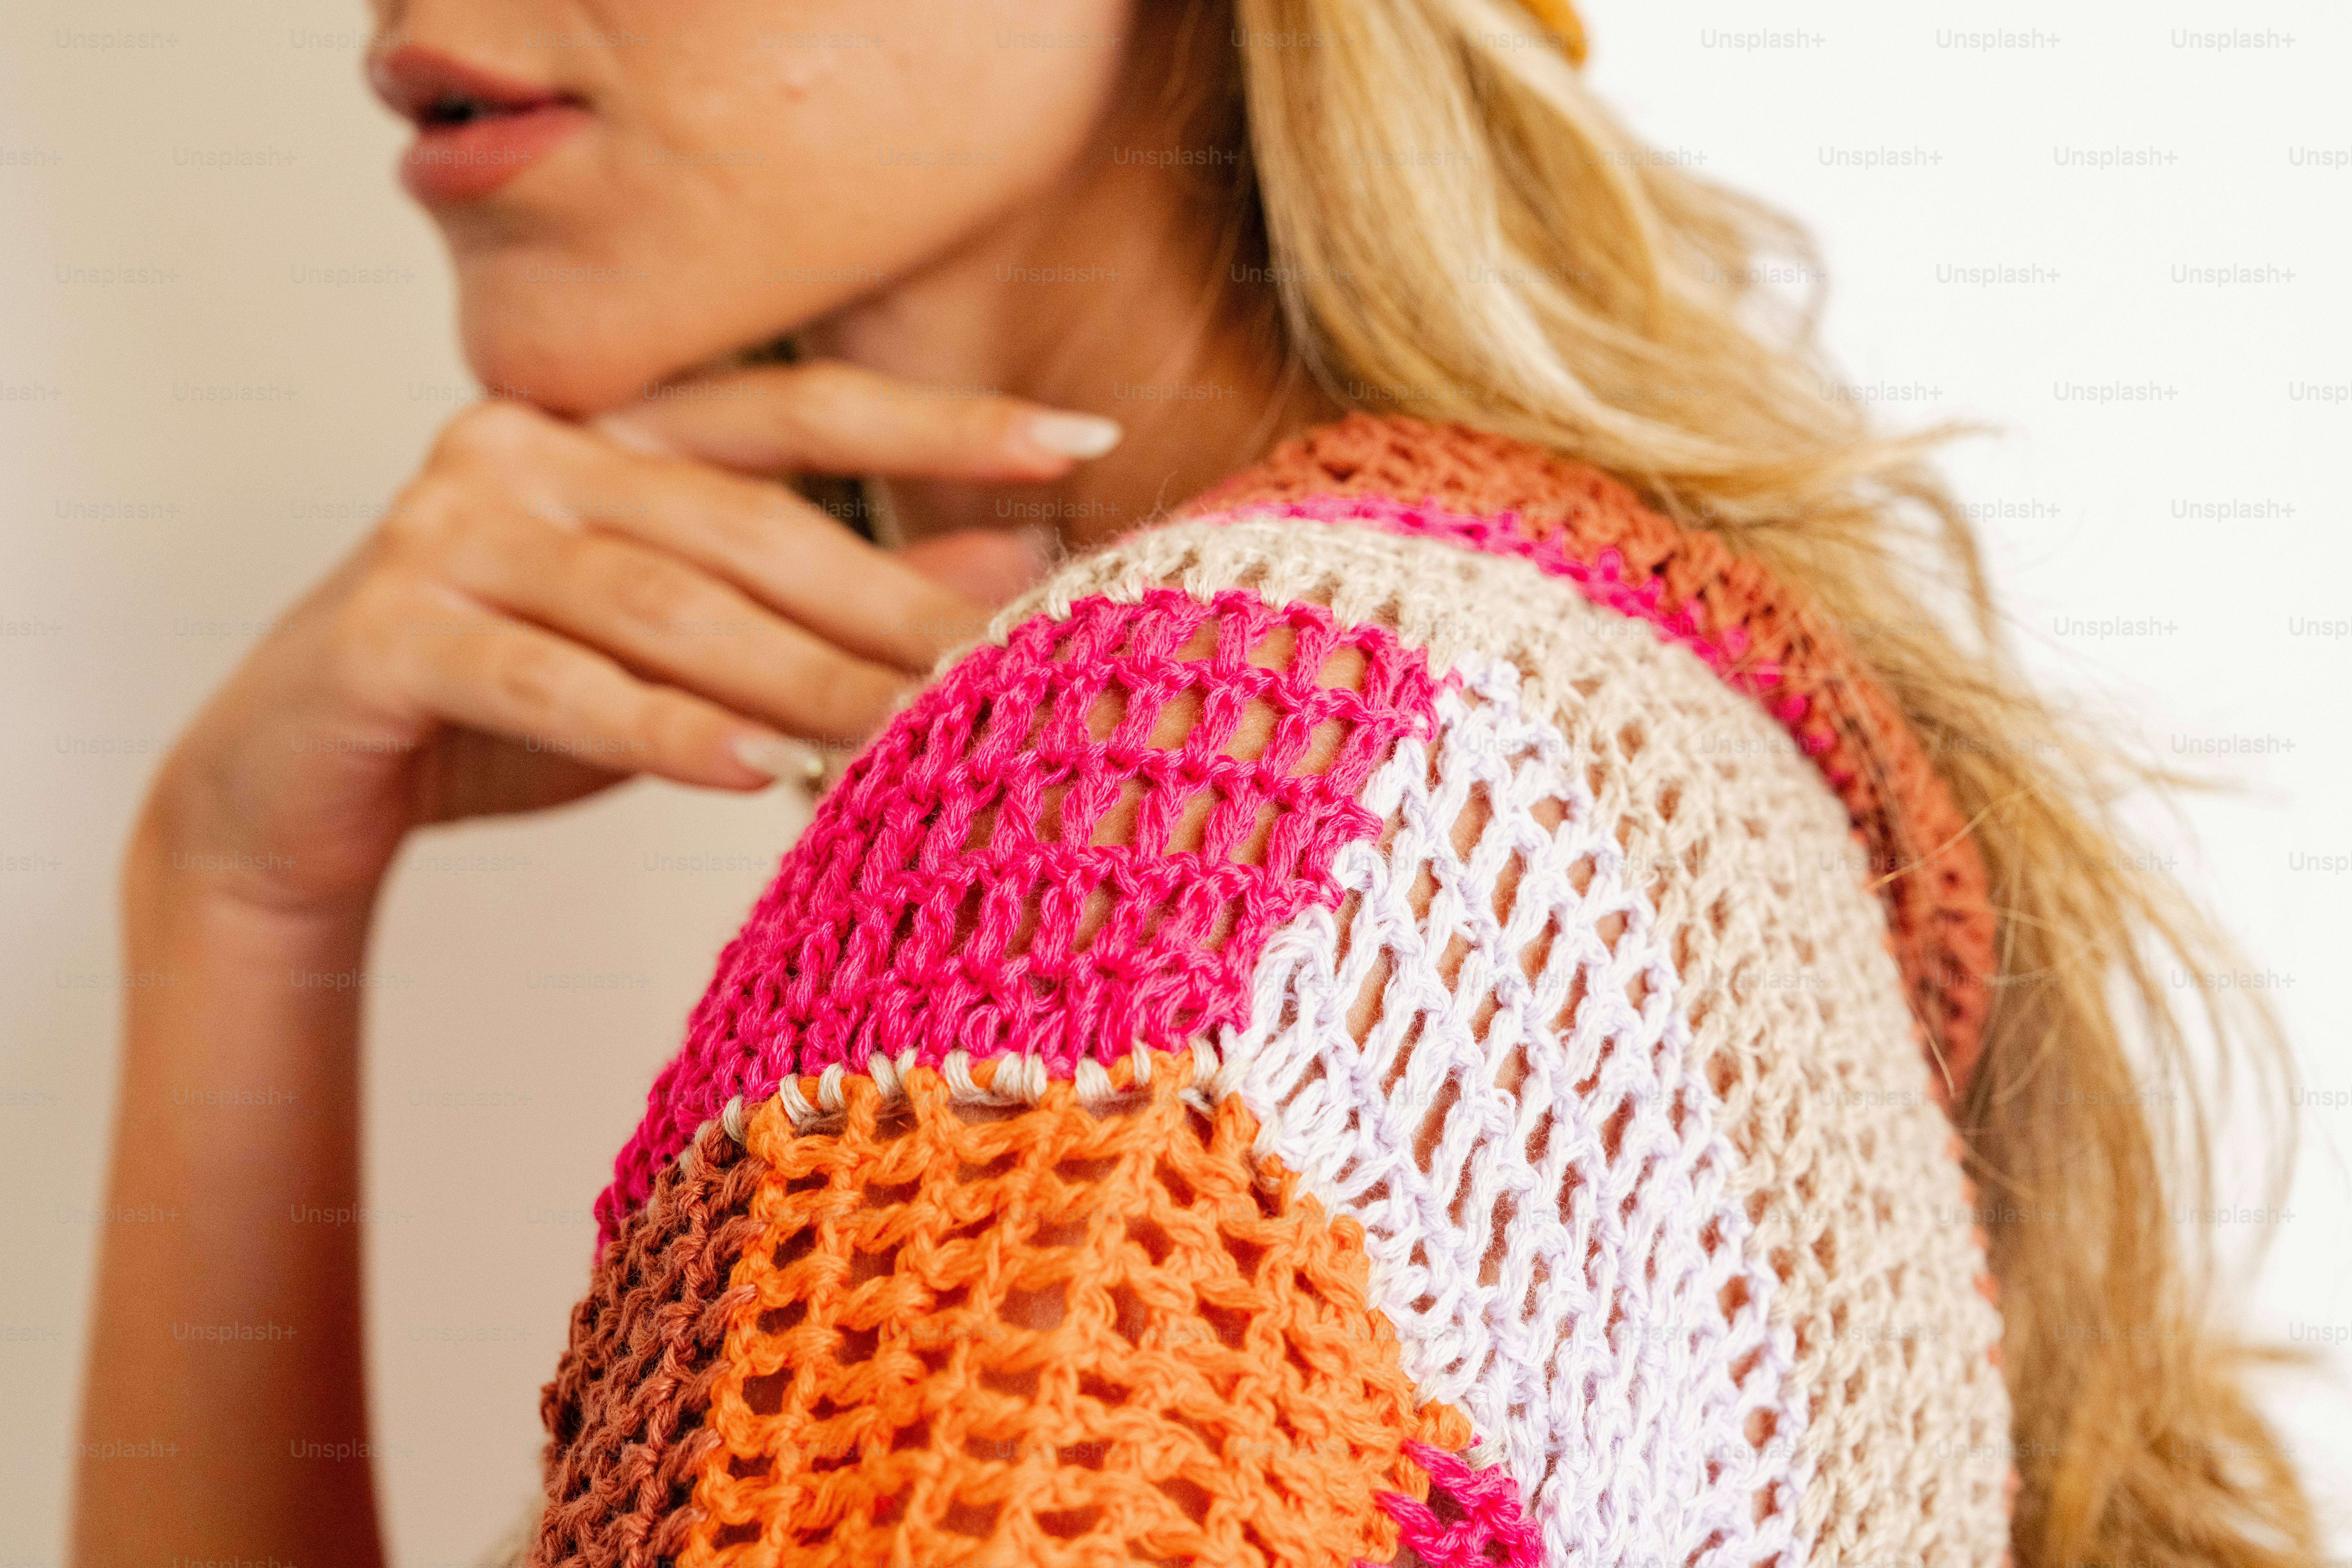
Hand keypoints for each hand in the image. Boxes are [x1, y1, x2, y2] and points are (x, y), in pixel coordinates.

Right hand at [140, 360, 1118, 918]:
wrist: (301, 778)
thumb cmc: (519, 700)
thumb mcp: (693, 648)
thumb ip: (831, 599)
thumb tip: (1012, 563)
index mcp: (608, 423)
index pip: (799, 407)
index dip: (942, 421)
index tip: (1081, 441)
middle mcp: (526, 446)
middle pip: (748, 524)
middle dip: (889, 605)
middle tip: (1012, 667)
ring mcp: (445, 531)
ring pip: (662, 607)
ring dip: (796, 682)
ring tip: (910, 739)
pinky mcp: (386, 632)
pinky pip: (548, 682)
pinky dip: (656, 730)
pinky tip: (753, 773)